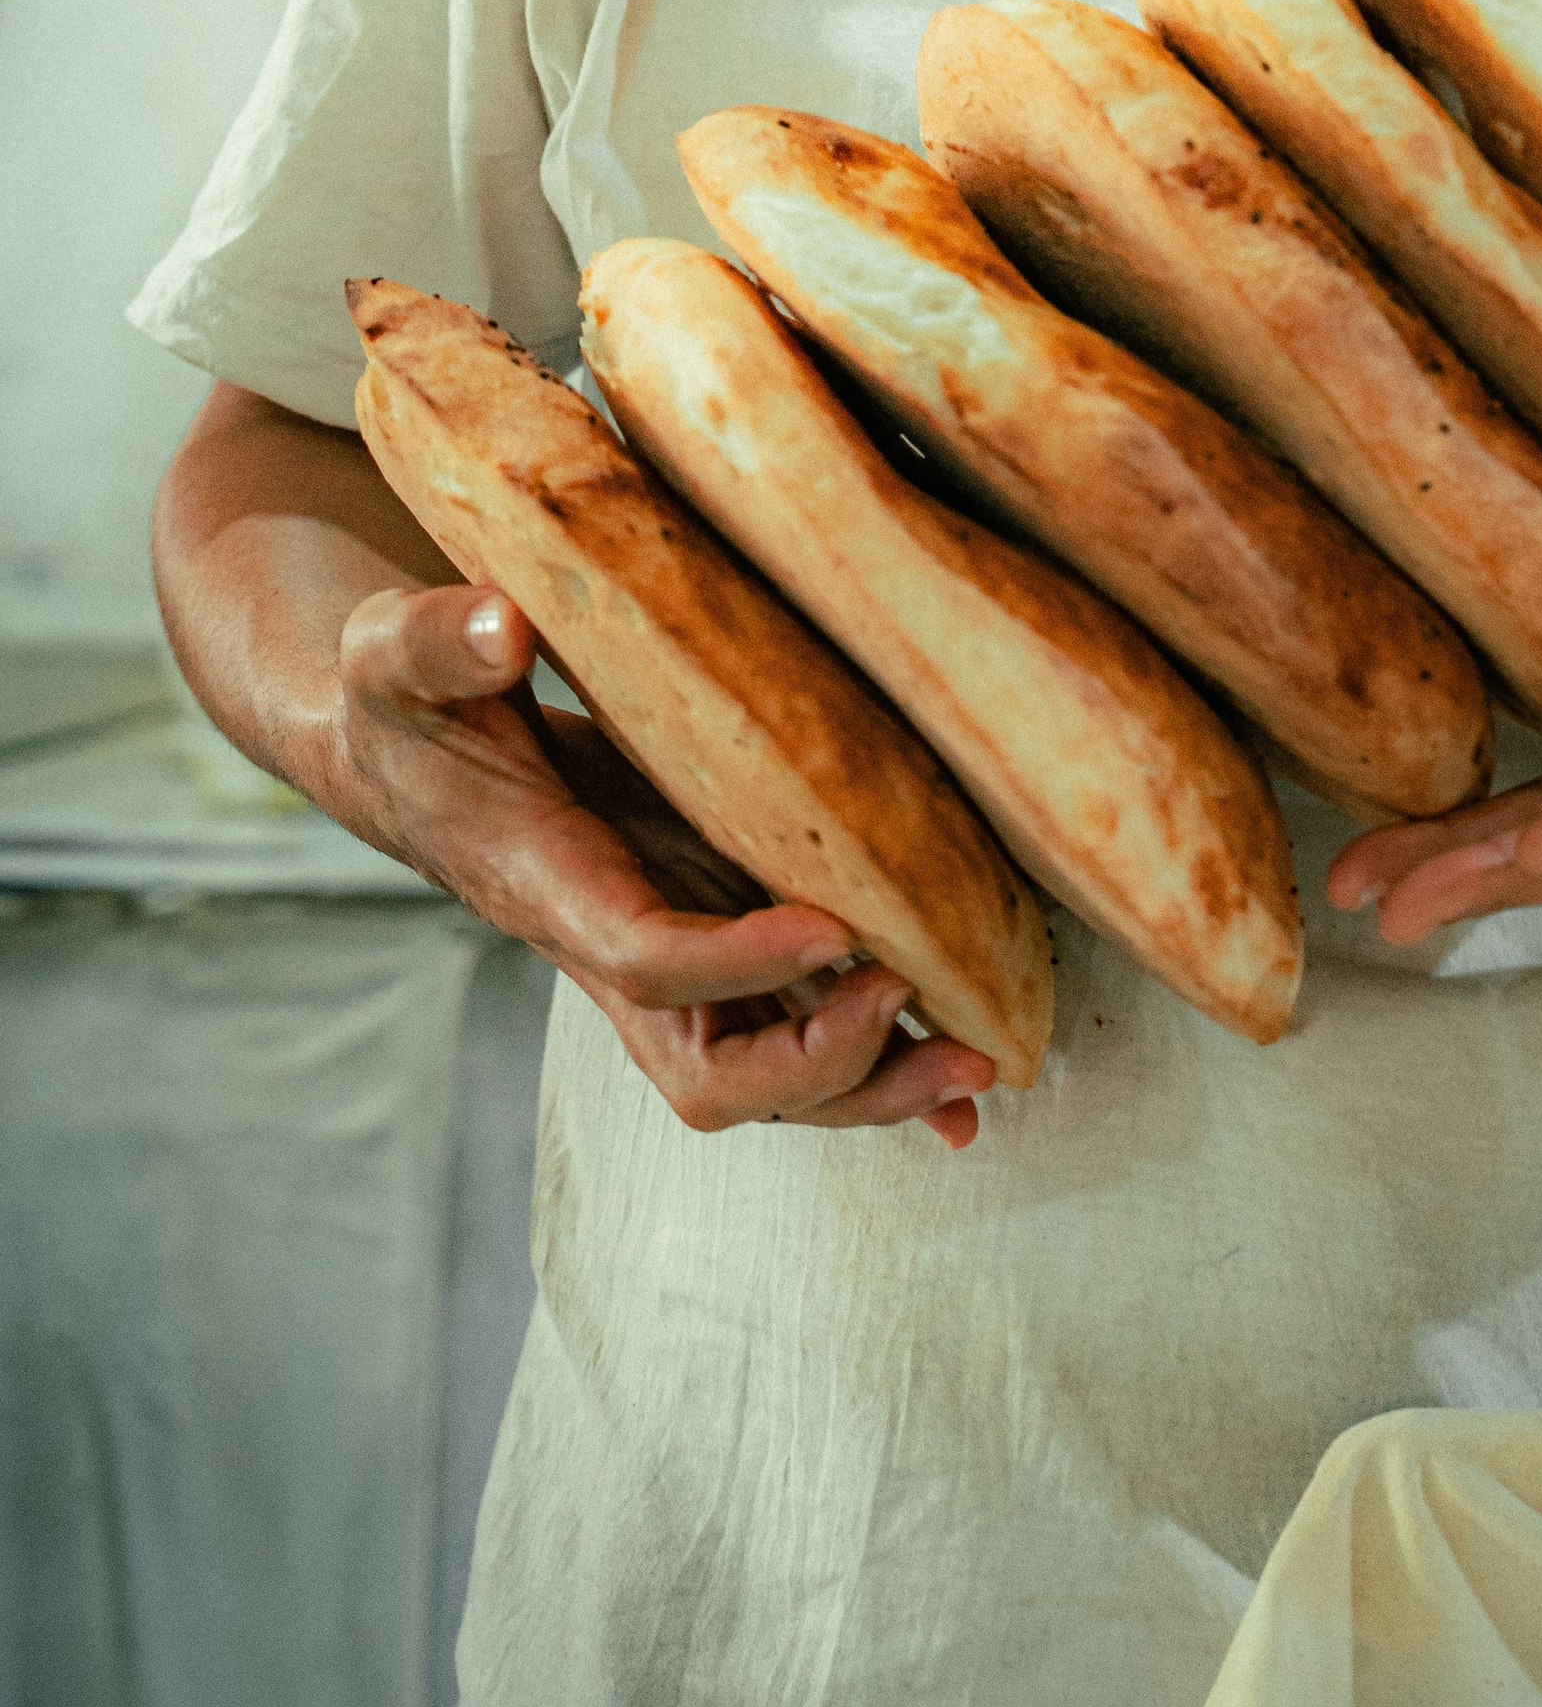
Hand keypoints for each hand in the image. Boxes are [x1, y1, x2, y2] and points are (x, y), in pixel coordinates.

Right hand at [332, 582, 998, 1143]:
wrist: (412, 750)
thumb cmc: (410, 701)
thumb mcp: (398, 654)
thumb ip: (439, 642)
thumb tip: (502, 623)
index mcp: (550, 886)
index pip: (644, 957)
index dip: (735, 961)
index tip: (834, 923)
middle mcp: (615, 951)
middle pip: (719, 1073)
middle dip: (819, 1065)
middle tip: (911, 999)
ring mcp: (672, 959)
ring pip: (772, 1073)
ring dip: (874, 1083)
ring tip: (977, 1069)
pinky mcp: (715, 931)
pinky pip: (798, 1025)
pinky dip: (879, 1059)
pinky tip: (958, 1076)